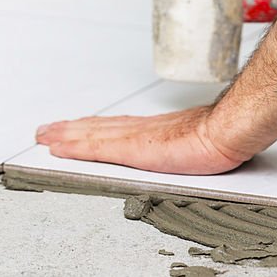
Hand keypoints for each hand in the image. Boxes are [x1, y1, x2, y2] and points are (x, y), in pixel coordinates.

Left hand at [35, 106, 249, 174]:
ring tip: (47, 137)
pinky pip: (96, 148)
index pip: (121, 127)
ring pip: (93, 135)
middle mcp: (144, 130)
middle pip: (100, 128)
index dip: (97, 128)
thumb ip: (196, 141)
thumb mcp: (206, 139)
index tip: (78, 128)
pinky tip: (59, 149)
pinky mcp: (135, 149)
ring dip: (68, 136)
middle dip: (73, 130)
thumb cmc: (225, 136)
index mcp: (160, 130)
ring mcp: (137, 138)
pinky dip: (75, 148)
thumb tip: (203, 146)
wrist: (229, 129)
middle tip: (48, 131)